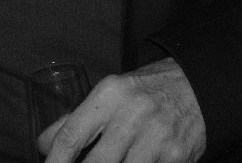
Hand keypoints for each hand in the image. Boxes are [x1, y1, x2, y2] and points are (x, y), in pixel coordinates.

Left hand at [39, 58, 205, 162]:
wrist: (198, 86)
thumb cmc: (145, 93)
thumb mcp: (109, 95)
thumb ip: (74, 120)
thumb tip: (43, 145)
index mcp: (110, 94)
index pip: (71, 136)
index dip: (55, 162)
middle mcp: (133, 113)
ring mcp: (157, 137)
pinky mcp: (176, 156)